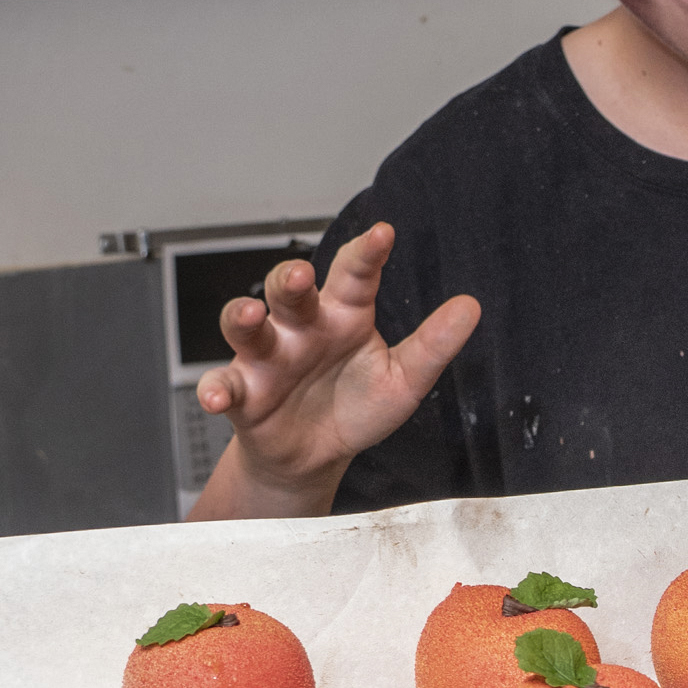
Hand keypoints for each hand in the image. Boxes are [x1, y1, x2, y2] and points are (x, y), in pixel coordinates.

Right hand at [196, 223, 479, 500]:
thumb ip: (433, 345)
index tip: (384, 233)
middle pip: (289, 291)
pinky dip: (216, 389)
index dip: (366, 253)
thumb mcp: (404, 380)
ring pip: (246, 327)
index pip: (354, 276)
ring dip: (243, 317)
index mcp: (344, 316)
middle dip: (290, 278)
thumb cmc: (357, 407)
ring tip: (251, 315)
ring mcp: (268, 358)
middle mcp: (301, 329)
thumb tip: (471, 307)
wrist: (318, 454)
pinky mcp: (245, 393)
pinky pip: (224, 385)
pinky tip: (218, 397)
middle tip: (302, 275)